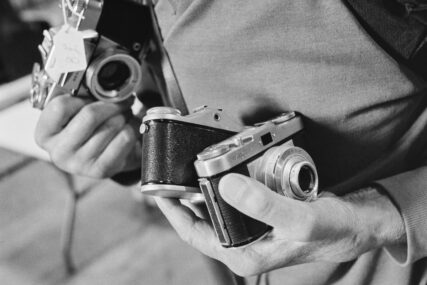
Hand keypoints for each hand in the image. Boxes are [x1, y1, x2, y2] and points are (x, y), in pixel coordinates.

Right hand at [35, 94, 140, 177]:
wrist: (104, 157)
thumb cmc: (88, 130)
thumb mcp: (74, 114)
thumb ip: (79, 98)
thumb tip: (102, 84)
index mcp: (45, 134)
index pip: (60, 106)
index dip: (81, 97)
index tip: (93, 96)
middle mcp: (59, 153)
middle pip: (90, 115)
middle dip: (111, 103)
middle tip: (121, 100)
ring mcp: (80, 164)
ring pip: (111, 125)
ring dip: (124, 115)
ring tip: (125, 114)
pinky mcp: (101, 170)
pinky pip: (124, 138)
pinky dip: (131, 128)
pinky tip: (129, 127)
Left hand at [155, 174, 405, 275]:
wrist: (356, 223)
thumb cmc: (333, 229)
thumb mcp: (300, 219)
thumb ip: (264, 205)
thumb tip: (225, 185)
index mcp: (244, 253)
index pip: (194, 234)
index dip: (172, 212)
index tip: (157, 189)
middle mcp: (243, 243)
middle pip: (200, 220)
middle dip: (183, 196)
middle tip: (171, 170)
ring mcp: (250, 228)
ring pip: (214, 207)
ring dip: (201, 187)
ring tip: (189, 165)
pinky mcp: (258, 214)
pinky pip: (231, 197)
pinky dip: (222, 181)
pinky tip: (220, 166)